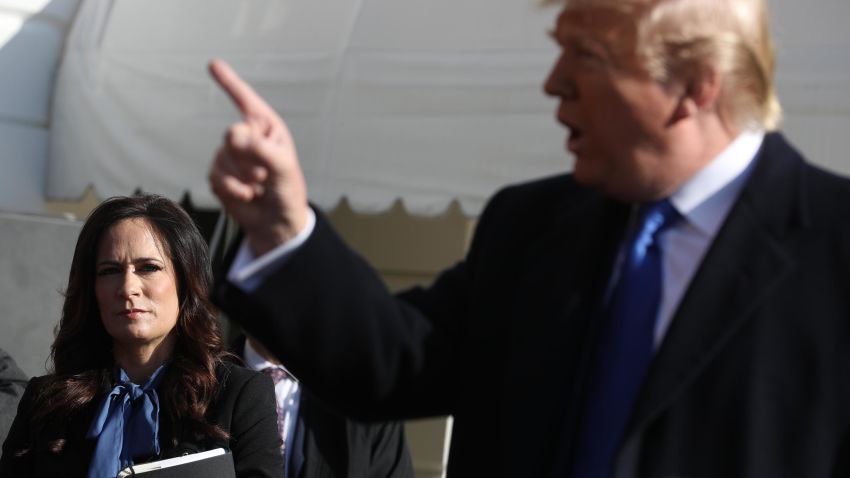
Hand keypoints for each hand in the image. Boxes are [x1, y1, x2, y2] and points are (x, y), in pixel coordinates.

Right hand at [208, 59, 309, 255]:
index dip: (229, 82)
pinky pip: (215, 176)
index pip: (246, 100)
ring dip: (241, 178)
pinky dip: (231, 189)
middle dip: (248, 159)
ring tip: (259, 187)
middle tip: (265, 176)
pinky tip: (246, 196)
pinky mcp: (220, 175)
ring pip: (222, 158)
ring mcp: (232, 156)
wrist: (277, 223)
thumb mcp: (283, 169)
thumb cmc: (287, 191)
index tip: (213, 64)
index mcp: (267, 128)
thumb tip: (232, 134)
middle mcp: (248, 137)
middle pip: (232, 136)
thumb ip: (260, 149)